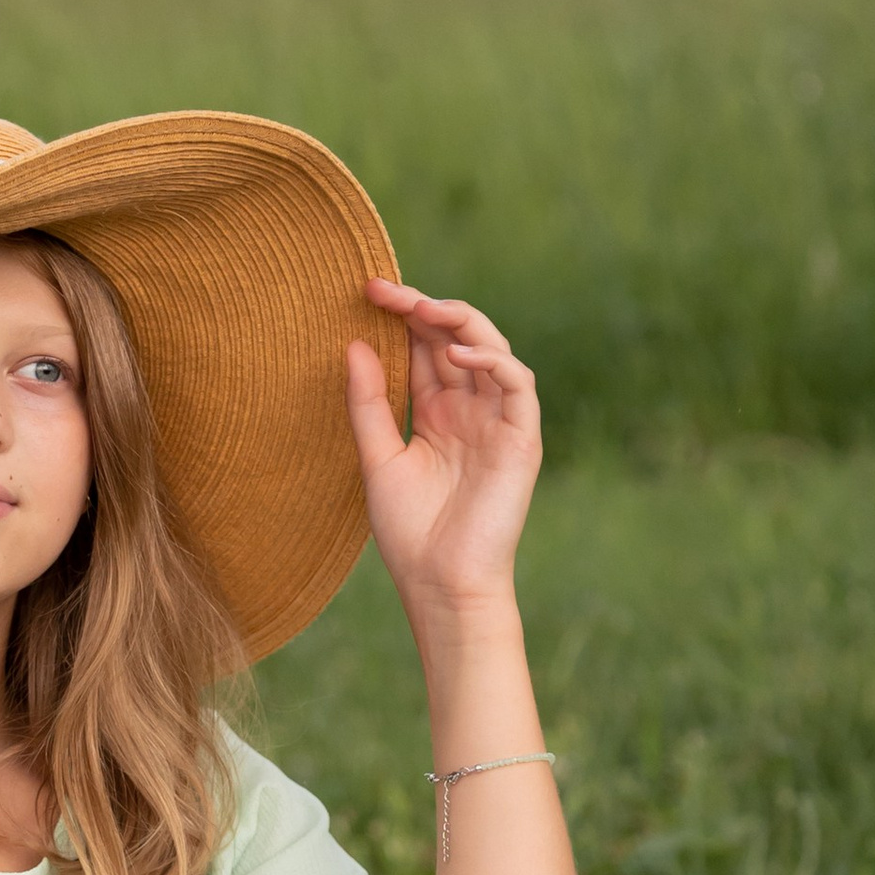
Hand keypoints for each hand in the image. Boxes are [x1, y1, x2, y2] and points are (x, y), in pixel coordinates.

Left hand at [347, 282, 542, 609]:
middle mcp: (471, 410)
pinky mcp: (522, 438)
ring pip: (490, 350)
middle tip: (386, 290)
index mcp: (438, 414)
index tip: (366, 291)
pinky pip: (517, 383)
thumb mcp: (377, 458)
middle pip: (454, 340)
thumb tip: (353, 345)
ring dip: (459, 322)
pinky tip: (459, 353)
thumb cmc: (409, 533)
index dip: (401, 316)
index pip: (425, 349)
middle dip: (423, 309)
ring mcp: (498, 421)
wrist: (441, 584)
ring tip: (422, 308)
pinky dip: (493, 360)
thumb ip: (368, 403)